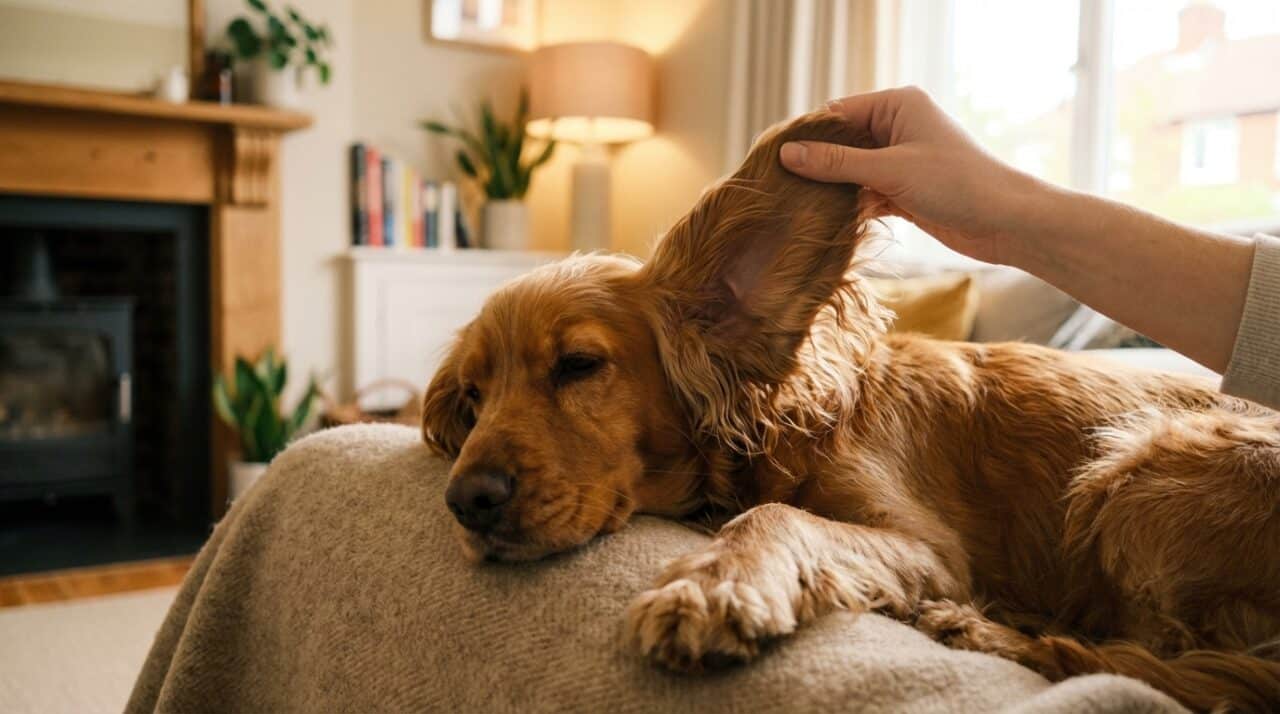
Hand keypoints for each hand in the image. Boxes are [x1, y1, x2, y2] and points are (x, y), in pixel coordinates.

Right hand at [780, 86, 1043, 264]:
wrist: (1005, 222)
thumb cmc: (955, 182)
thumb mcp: (889, 169)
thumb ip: (836, 163)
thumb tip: (787, 153)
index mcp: (897, 105)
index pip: (837, 114)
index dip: (807, 136)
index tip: (774, 160)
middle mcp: (898, 127)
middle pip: (842, 144)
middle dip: (816, 165)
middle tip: (780, 188)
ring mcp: (901, 160)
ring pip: (852, 172)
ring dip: (831, 190)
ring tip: (795, 208)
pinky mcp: (904, 191)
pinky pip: (865, 194)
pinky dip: (849, 207)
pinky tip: (825, 222)